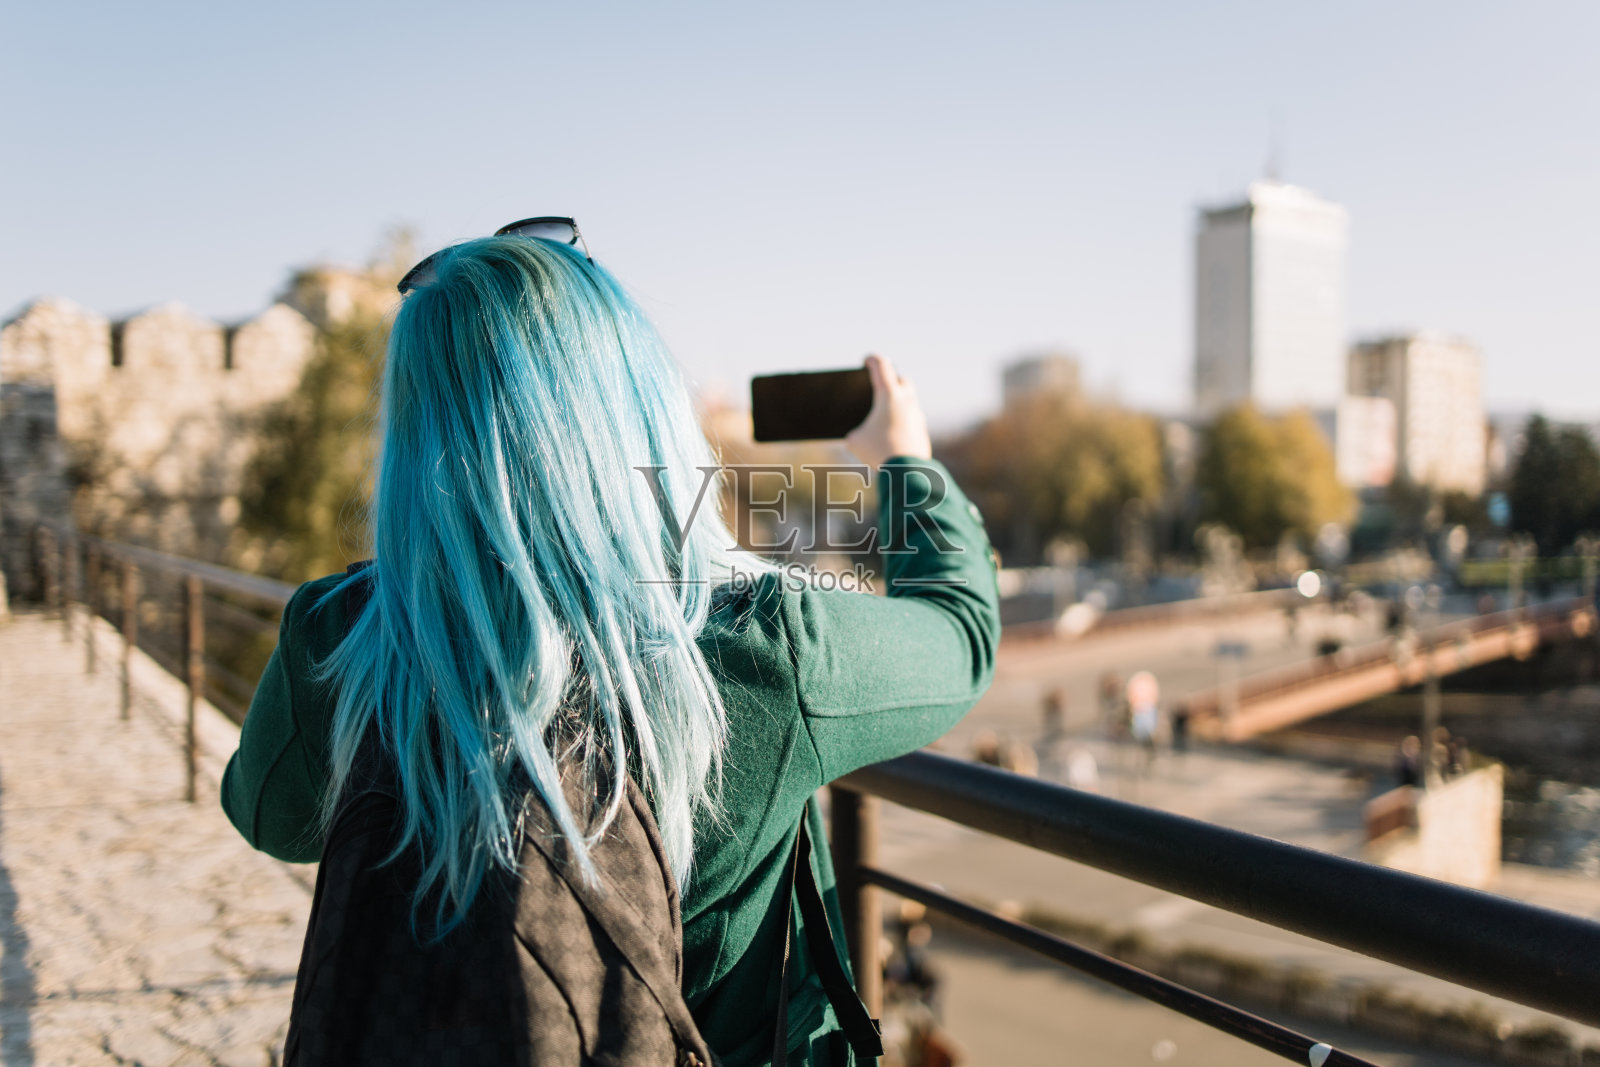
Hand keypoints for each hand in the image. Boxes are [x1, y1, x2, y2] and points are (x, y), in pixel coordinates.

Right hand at [844, 354, 931, 471]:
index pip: (882, 366)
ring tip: (885, 411)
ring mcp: (916, 416)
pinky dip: (902, 420)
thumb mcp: (855, 440)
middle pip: (902, 380)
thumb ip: (856, 432)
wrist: (907, 470)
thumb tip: (860, 436)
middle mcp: (907, 402)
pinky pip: (911, 420)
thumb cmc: (878, 450)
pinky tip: (893, 430)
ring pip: (909, 401)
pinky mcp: (921, 432)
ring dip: (898, 402)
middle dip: (892, 379)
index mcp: (889, 395)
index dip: (872, 360)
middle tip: (881, 383)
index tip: (866, 360)